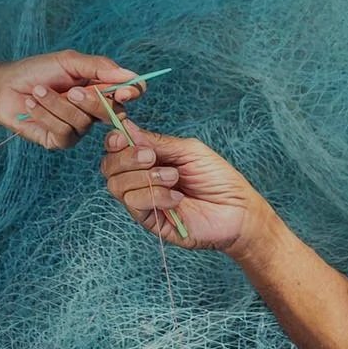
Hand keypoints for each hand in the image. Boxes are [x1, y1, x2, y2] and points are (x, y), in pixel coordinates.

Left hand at [0, 50, 148, 149]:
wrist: (4, 86)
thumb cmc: (37, 71)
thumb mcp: (68, 61)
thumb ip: (99, 67)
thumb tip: (128, 75)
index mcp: (101, 88)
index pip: (130, 93)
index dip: (131, 93)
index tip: (123, 92)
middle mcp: (94, 110)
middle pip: (113, 113)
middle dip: (91, 102)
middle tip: (71, 90)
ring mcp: (79, 128)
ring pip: (84, 122)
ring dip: (58, 104)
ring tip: (38, 91)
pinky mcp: (60, 140)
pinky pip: (64, 132)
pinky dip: (46, 115)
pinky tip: (31, 105)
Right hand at [98, 121, 259, 250]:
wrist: (238, 210)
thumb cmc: (218, 179)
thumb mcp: (188, 150)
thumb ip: (157, 141)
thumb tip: (126, 127)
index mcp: (149, 159)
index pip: (116, 149)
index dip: (114, 141)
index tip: (122, 137)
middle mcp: (141, 179)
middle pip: (109, 167)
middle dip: (126, 158)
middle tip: (152, 158)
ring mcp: (145, 201)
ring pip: (117, 186)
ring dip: (145, 178)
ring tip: (173, 178)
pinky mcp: (151, 221)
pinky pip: (134, 205)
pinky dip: (154, 196)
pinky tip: (176, 198)